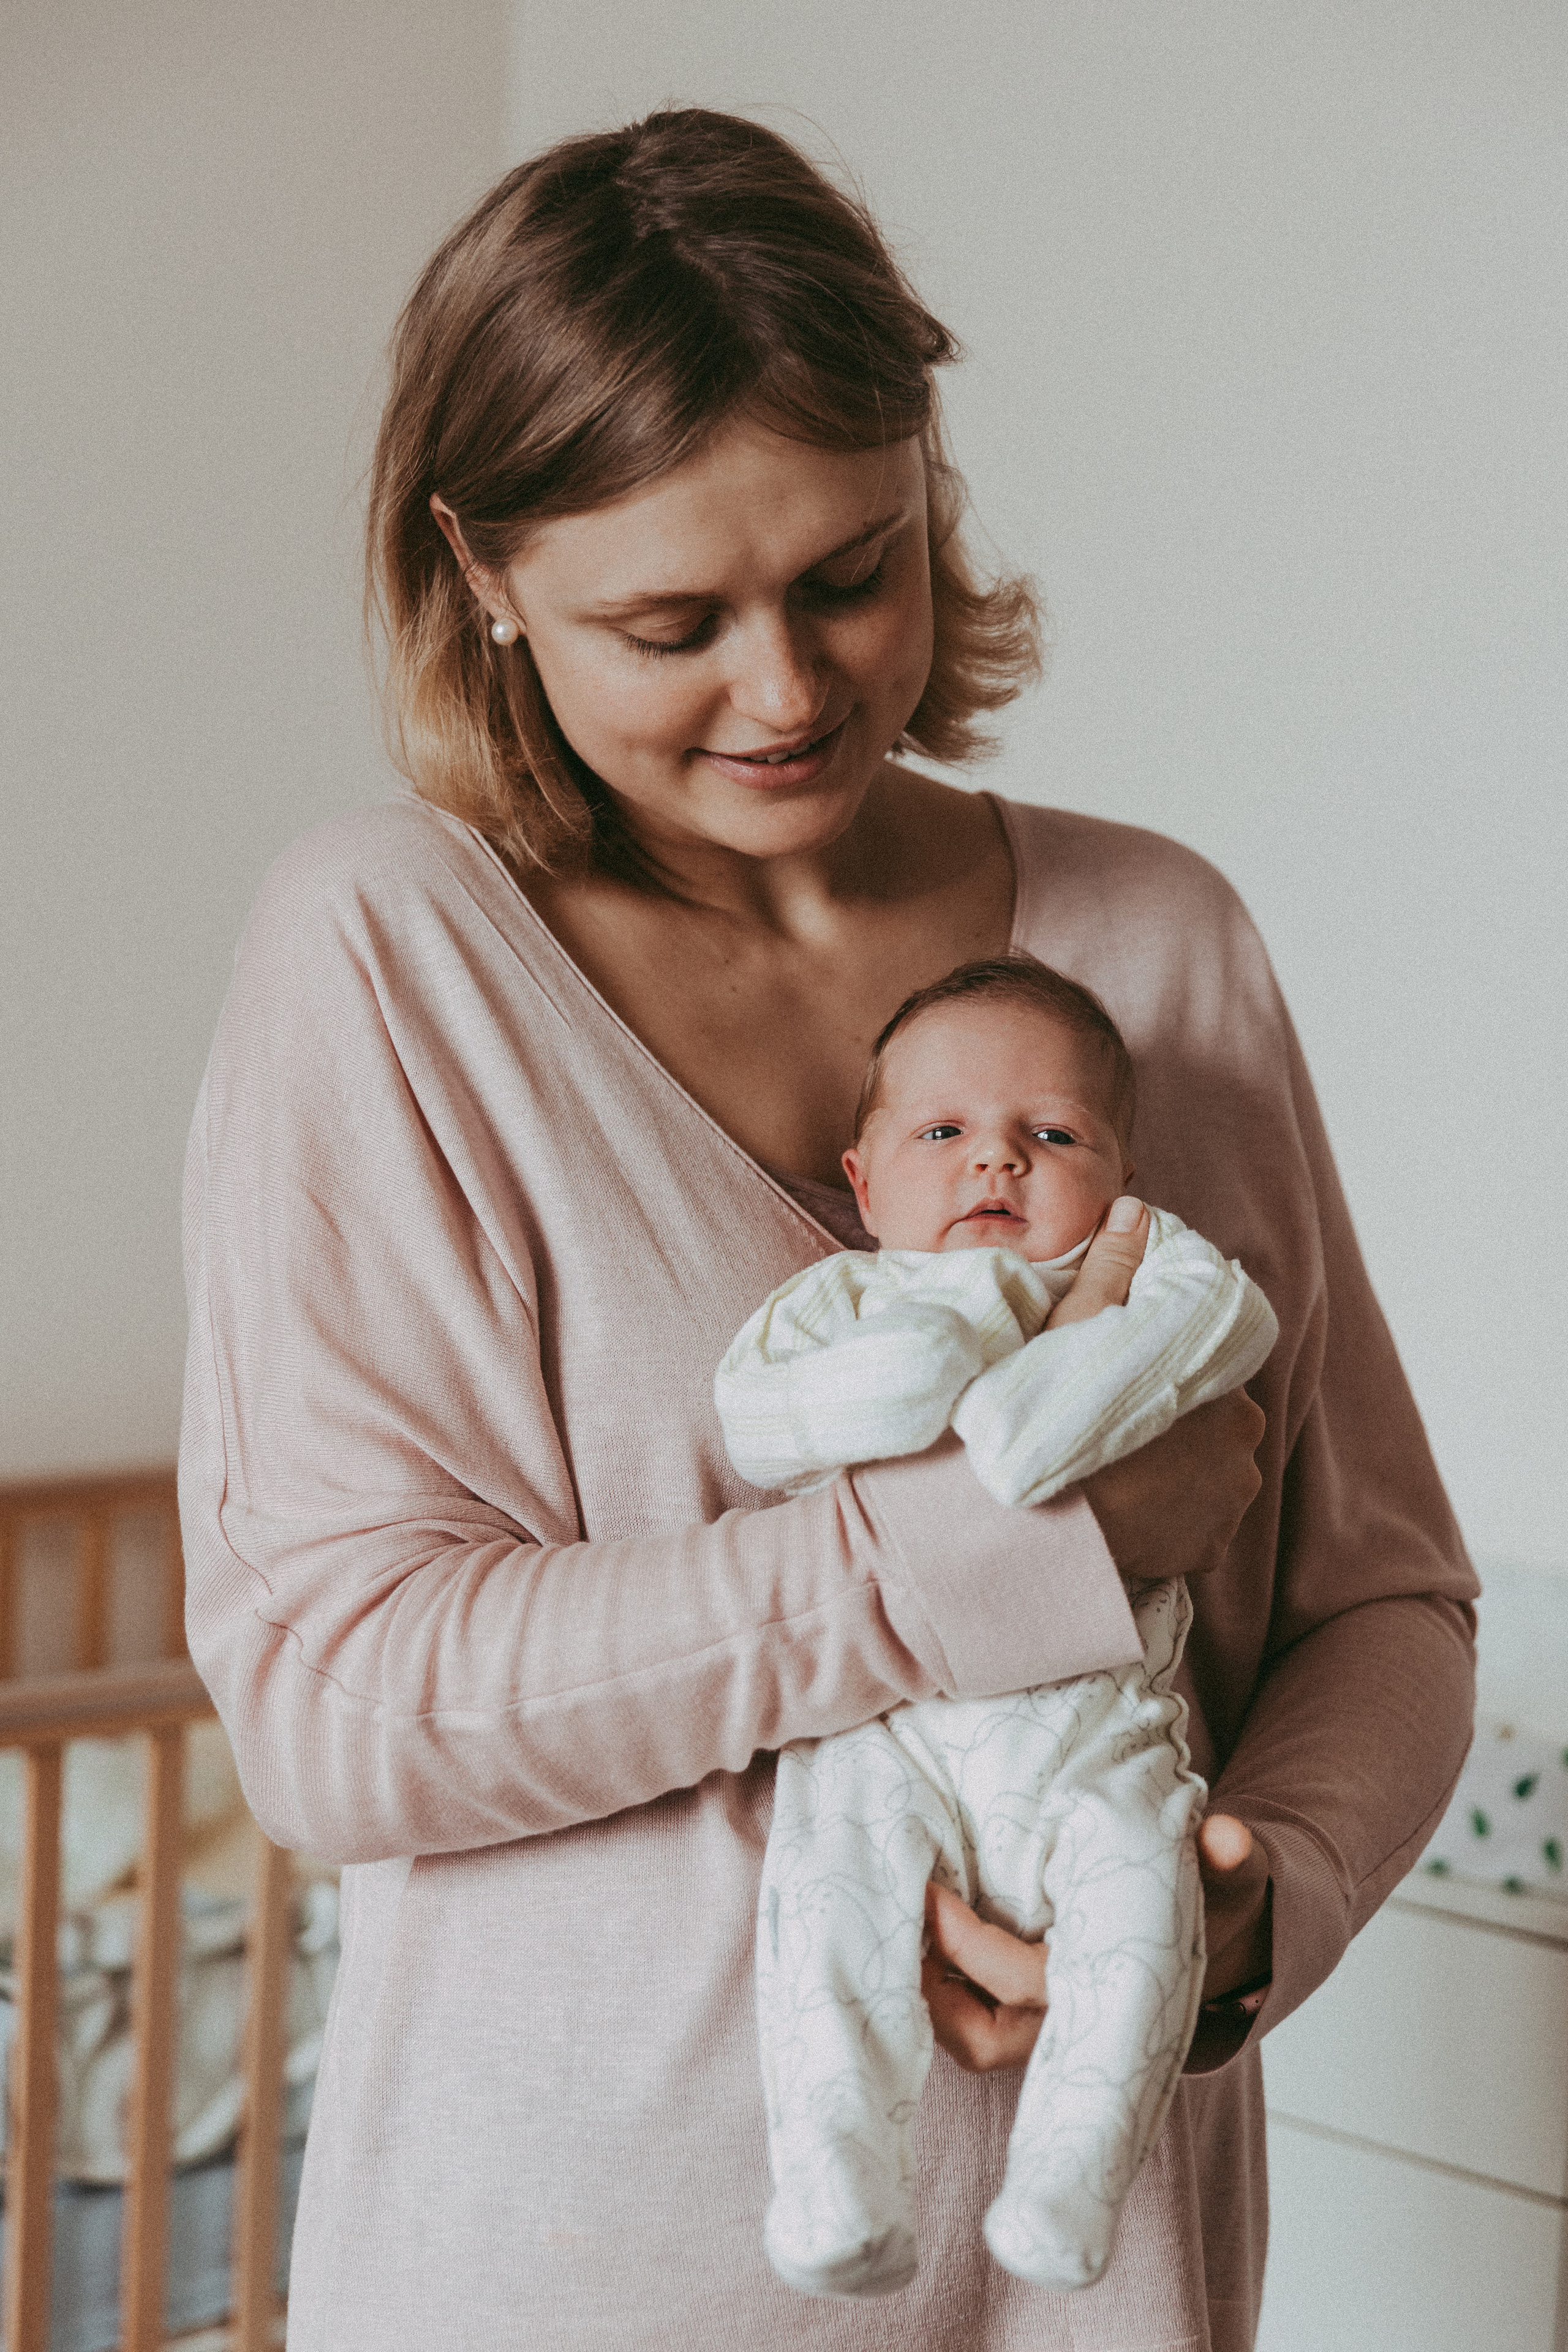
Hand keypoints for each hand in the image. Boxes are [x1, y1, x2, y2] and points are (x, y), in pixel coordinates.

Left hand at [922, 1816, 1273, 2075]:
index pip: (1020, 1982)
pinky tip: (913, 1936)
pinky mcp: (1028, 2017)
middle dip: (929, 1987)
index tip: (925, 1892)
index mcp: (1113, 1995)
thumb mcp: (1231, 1879)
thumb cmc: (1214, 1904)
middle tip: (890, 1923)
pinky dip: (940, 1986)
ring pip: (969, 2037)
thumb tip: (1227, 1838)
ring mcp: (1050, 2032)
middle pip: (981, 2039)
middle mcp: (1076, 2028)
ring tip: (893, 1928)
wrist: (1223, 1940)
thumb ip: (1234, 1860)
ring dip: (928, 1990)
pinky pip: (971, 2018)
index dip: (964, 1944)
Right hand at [1046, 1193, 1264, 1581]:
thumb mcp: (1077, 1331)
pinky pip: (1197, 1524)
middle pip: (1210, 1420)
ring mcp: (1232, 1505)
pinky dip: (1171, 1518)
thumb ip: (1113, 1271)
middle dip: (1172, 1420)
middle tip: (1114, 1426)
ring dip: (1175, 1471)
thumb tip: (1134, 1211)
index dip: (1163, 1368)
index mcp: (1226, 1390)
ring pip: (1207, 1473)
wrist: (1040, 1530)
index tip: (1124, 1376)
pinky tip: (1128, 1510)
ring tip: (1118, 1471)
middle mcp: (1247, 1448)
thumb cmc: (1059, 1421)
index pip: (1204, 1366)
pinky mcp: (1211, 1550)